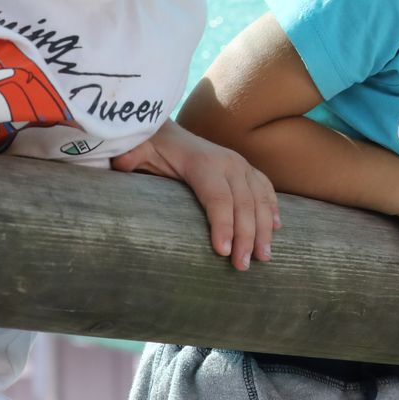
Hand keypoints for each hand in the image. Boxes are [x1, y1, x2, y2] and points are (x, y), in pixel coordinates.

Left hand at [114, 122, 278, 268]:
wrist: (169, 133)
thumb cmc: (153, 149)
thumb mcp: (139, 151)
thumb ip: (132, 156)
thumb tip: (122, 162)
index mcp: (204, 163)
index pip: (218, 198)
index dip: (222, 225)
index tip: (222, 251)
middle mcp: (229, 163)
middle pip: (243, 204)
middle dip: (246, 237)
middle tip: (242, 266)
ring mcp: (242, 166)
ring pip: (260, 200)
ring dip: (264, 230)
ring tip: (264, 257)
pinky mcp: (247, 170)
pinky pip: (266, 189)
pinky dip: (273, 209)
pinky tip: (275, 229)